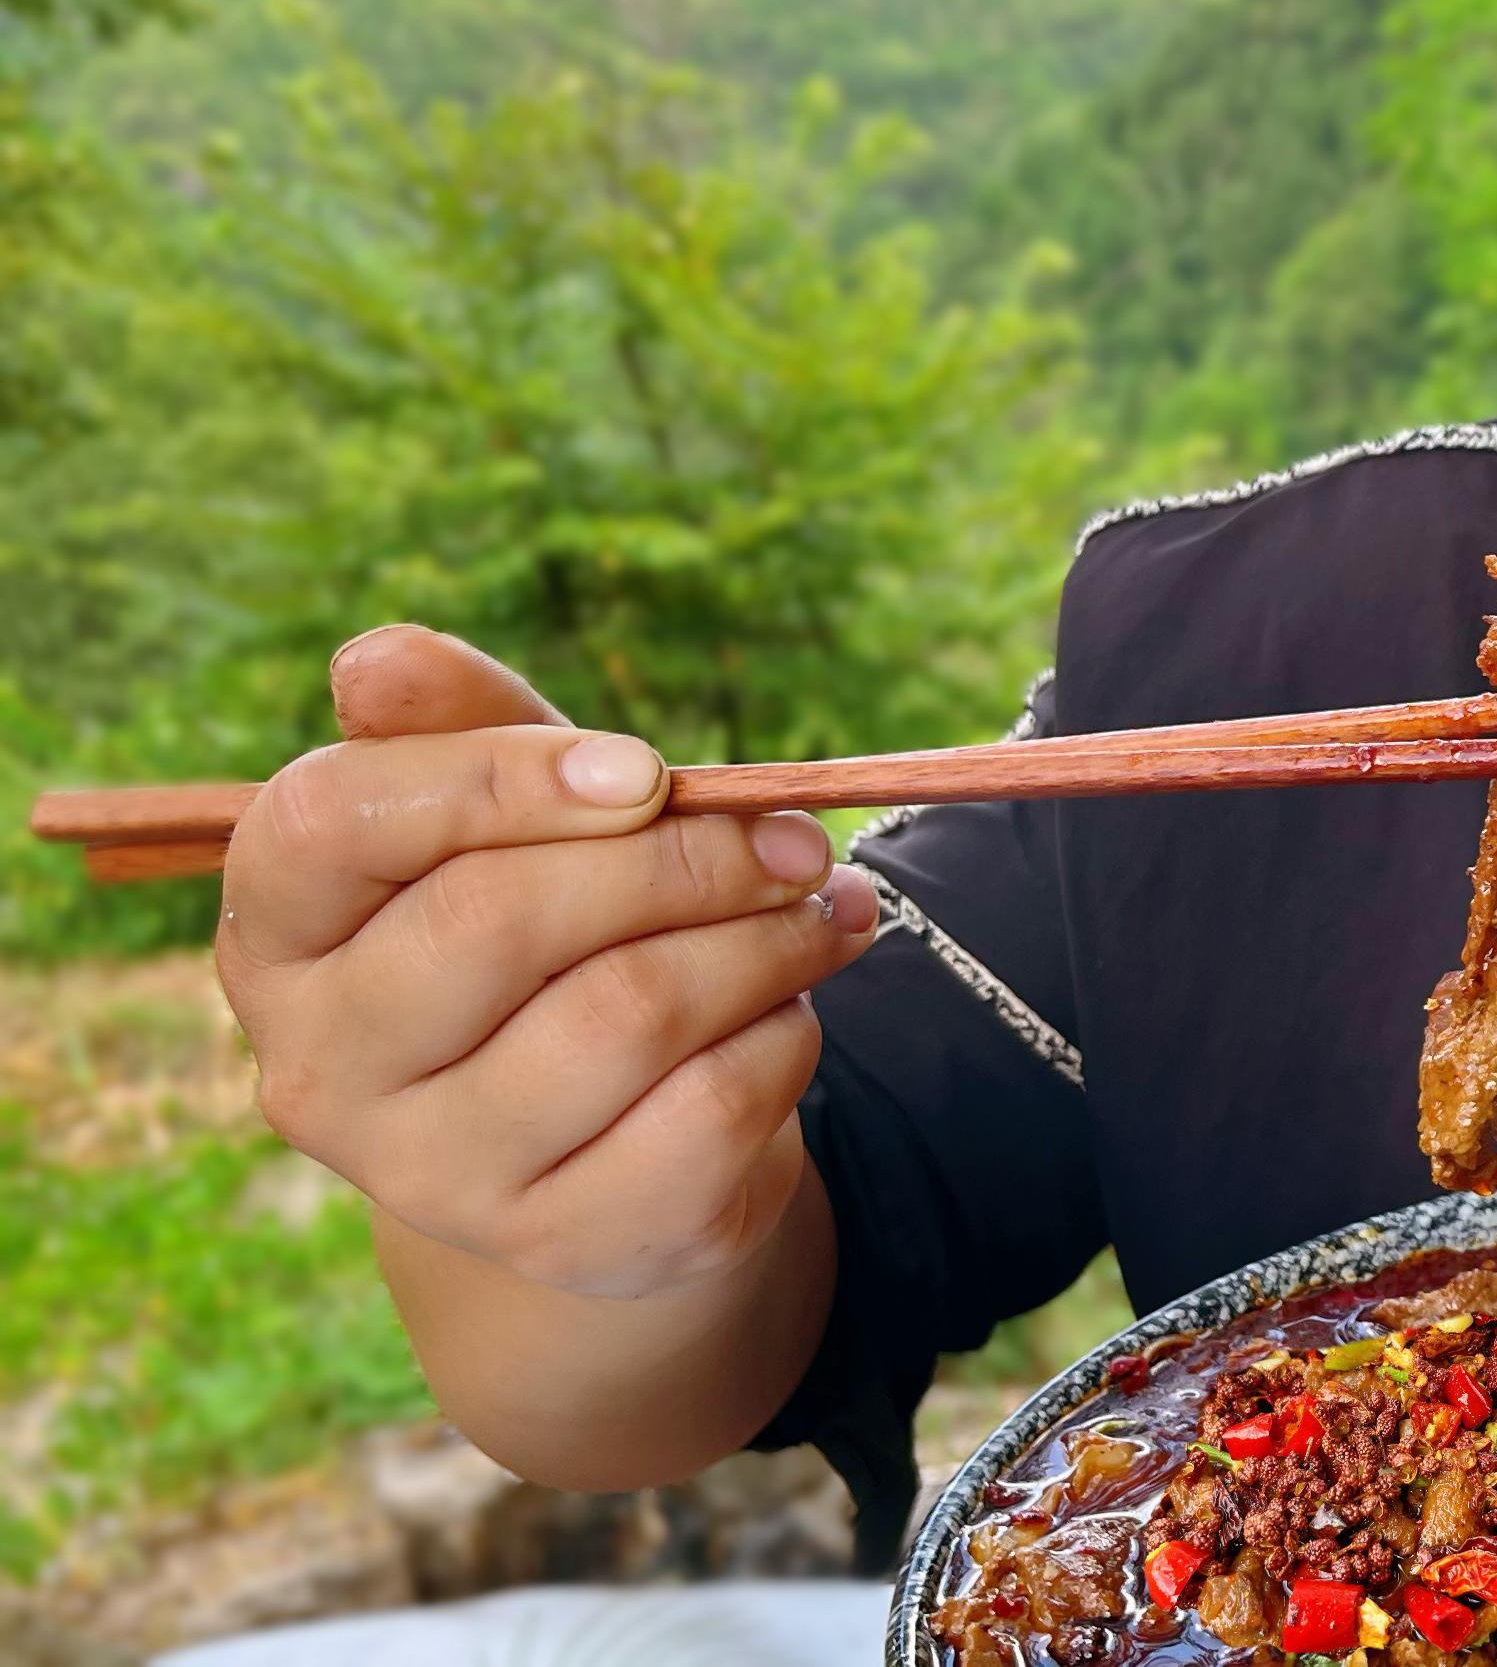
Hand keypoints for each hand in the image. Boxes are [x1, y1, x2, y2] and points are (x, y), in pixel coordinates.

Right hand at [214, 625, 882, 1303]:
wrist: (609, 1146)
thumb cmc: (549, 937)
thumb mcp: (511, 820)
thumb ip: (466, 727)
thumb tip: (379, 657)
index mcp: (273, 937)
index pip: (329, 825)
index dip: (500, 777)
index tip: (645, 768)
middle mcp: (318, 1070)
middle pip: (499, 919)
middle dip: (682, 857)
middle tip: (793, 837)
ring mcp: (431, 1177)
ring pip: (628, 1012)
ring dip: (763, 942)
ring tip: (820, 909)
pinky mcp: (561, 1243)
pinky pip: (710, 1109)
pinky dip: (784, 1037)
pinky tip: (791, 1015)